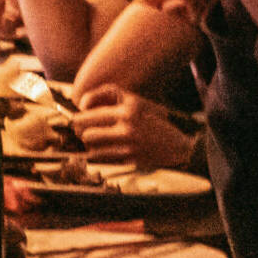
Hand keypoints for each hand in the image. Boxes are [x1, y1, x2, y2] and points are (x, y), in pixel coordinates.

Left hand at [73, 83, 195, 168]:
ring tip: (96, 142)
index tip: (79, 121)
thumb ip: (107, 95)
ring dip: (91, 146)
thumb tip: (81, 104)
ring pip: (92, 148)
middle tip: (83, 133)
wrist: (179, 147)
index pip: (87, 115)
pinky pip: (102, 160)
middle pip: (85, 132)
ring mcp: (129, 146)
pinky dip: (100, 156)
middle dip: (81, 133)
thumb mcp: (135, 101)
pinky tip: (107, 152)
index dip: (78, 119)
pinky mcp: (130, 161)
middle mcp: (128, 126)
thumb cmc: (151, 121)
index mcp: (128, 109)